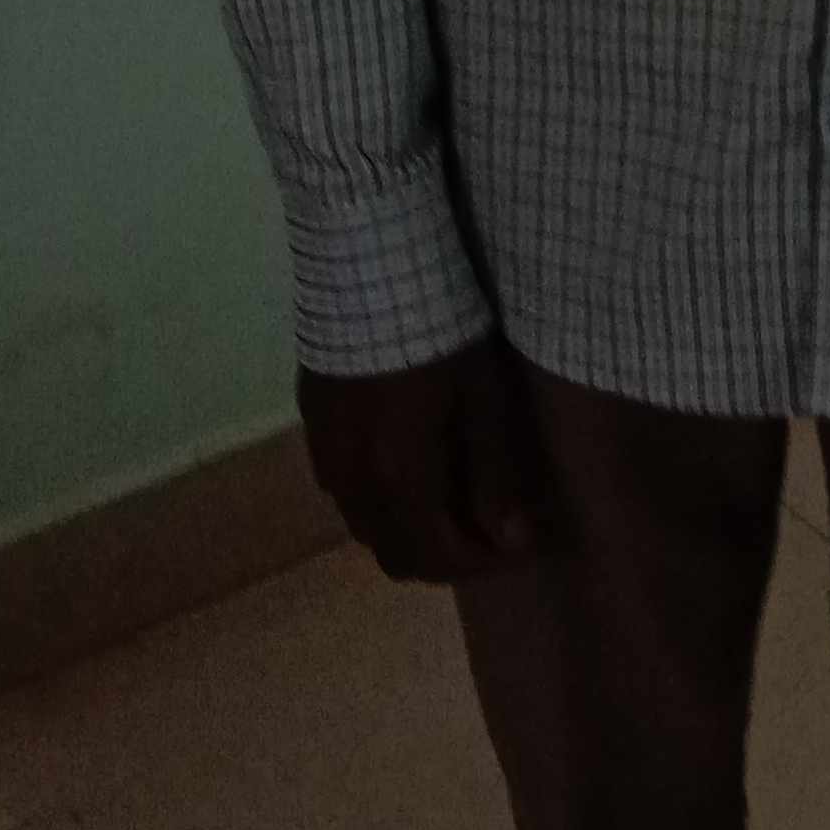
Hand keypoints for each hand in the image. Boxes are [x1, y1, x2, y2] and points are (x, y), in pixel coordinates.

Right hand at [297, 334, 545, 583]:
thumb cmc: (442, 330)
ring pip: (365, 526)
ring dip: (408, 531)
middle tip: (488, 531)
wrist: (371, 266)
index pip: (438, 557)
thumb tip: (512, 541)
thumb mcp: (483, 398)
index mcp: (396, 478)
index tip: (518, 545)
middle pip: (396, 555)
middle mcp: (350, 482)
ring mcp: (323, 454)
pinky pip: (343, 489)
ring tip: (450, 502)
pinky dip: (379, 499)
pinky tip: (406, 465)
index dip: (482, 563)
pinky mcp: (311, 424)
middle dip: (445, 557)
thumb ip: (494, 476)